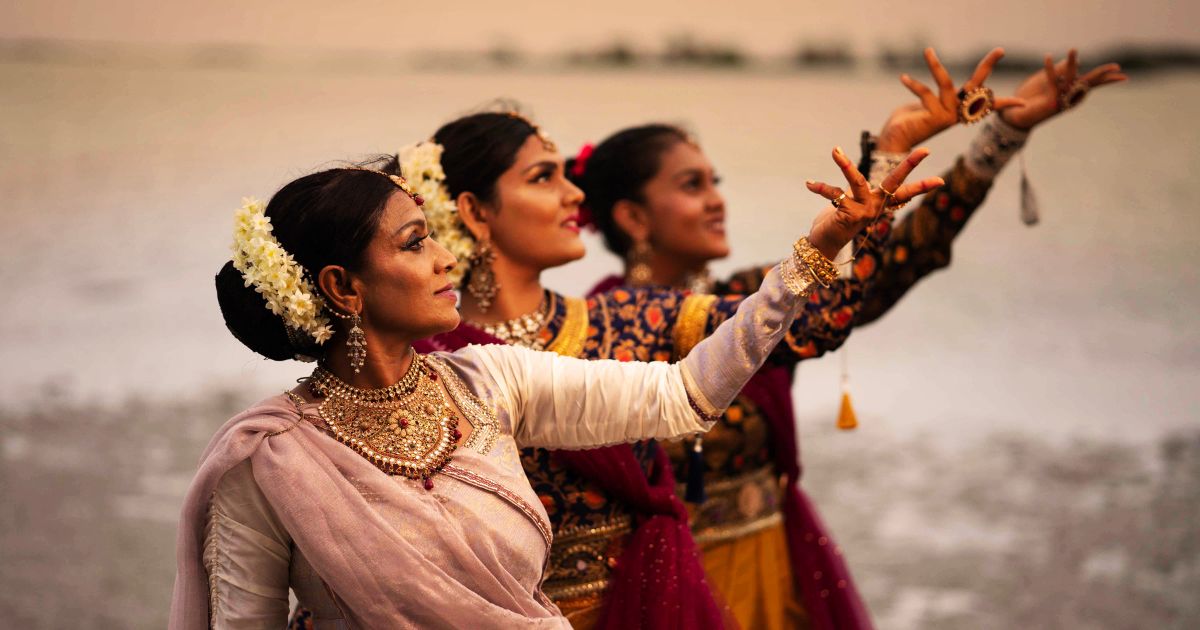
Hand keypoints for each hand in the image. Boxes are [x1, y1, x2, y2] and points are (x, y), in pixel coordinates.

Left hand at [804, 147, 943, 259]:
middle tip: (925, 151)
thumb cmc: (840, 219)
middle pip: (896, 183)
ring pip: (857, 182)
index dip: (923, 186)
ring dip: (845, 165)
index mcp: (880, 204)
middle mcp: (875, 207)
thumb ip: (859, 190)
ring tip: (835, 150)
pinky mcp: (845, 213)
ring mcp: (862, 210)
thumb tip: (859, 175)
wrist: (825, 244)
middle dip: (909, 166)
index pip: (905, 192)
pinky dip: (820, 188)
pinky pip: (832, 194)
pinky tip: (809, 183)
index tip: (941, 180)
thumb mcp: (854, 202)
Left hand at [876, 47, 1024, 152]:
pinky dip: (913, 84)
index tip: (1024, 103)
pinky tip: (903, 78)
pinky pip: (925, 93)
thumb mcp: (923, 105)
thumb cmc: (906, 121)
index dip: (1004, 103)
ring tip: (928, 50)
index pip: (986, 105)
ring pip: (946, 83)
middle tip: (1000, 50)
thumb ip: (933, 96)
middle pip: (976, 87)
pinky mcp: (935, 117)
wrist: (893, 141)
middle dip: (987, 66)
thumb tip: (936, 86)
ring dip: (935, 65)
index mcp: (957, 111)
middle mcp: (956, 114)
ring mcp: (947, 116)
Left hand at [999, 49, 1126, 129]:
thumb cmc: (1031, 96)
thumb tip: (1080, 62)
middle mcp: (1069, 97)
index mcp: (1071, 91)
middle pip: (1090, 84)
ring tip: (1073, 49)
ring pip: (1072, 79)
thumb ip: (1062, 70)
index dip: (1106, 77)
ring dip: (1071, 64)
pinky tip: (1048, 57)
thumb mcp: (1047, 79)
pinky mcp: (1051, 102)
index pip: (1092, 82)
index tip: (1121, 72)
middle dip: (1103, 75)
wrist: (1014, 113)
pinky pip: (1052, 82)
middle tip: (1117, 67)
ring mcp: (1061, 100)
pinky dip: (1050, 69)